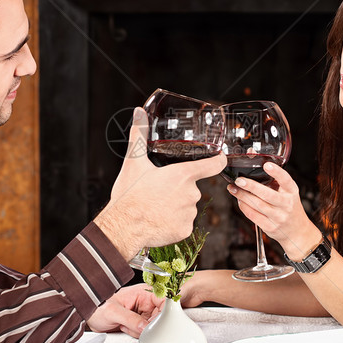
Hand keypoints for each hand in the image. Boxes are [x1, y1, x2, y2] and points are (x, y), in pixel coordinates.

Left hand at [87, 284, 163, 336]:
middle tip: (138, 327)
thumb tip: (145, 327)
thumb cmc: (98, 307)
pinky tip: (125, 329)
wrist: (89, 316)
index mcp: (143, 292)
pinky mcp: (140, 324)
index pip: (164, 300)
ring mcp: (143, 314)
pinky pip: (146, 332)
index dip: (164, 312)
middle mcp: (146, 302)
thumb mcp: (113, 312)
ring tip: (125, 326)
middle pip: (161, 316)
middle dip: (150, 325)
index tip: (157, 323)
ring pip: (154, 326)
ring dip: (141, 331)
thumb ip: (130, 319)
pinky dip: (137, 335)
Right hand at [96, 108, 226, 258]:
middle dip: (178, 187)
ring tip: (155, 205)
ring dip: (175, 205)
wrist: (123, 227)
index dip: (219, 159)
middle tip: (159, 189)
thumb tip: (138, 112)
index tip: (219, 157)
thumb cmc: (129, 195)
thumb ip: (139, 135)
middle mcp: (191, 194)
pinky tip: (158, 219)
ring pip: (187, 205)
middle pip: (192, 186)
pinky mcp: (185, 230)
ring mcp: (189, 214)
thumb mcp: (134, 161)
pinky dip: (173, 221)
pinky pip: (183, 222)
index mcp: (183, 175)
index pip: (214, 164)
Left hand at [228, 162, 321, 259]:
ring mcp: (279, 217)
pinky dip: (244, 207)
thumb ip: (276, 182)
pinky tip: (239, 200)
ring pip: (257, 205)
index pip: (286, 180)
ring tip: (233, 189)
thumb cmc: (289, 208)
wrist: (296, 231)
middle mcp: (286, 204)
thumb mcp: (288, 193)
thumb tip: (254, 170)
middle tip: (239, 180)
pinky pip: (253, 216)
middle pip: (267, 194)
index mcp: (292, 192)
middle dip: (251, 186)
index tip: (266, 165)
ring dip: (243, 196)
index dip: (277, 172)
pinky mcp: (270, 227)